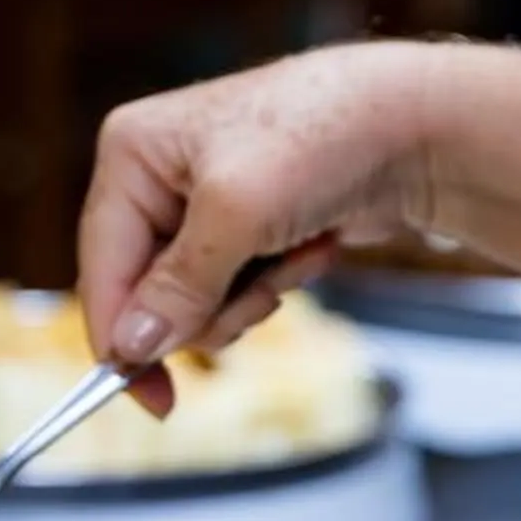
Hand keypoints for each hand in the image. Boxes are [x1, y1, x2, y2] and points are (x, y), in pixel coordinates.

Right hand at [78, 44, 435, 411]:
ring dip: (252, 295)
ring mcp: (203, 201)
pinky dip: (278, 279)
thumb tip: (132, 346)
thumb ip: (178, 288)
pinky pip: (239, 286)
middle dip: (211, 305)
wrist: (418, 122)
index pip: (102, 267)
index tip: (153, 399)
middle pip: (149, 292)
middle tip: (260, 293)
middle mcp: (157, 176)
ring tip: (296, 254)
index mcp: (131, 154)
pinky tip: (314, 245)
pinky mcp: (248, 222)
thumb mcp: (236, 216)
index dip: (122, 339)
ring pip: (197, 299)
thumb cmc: (323, 135)